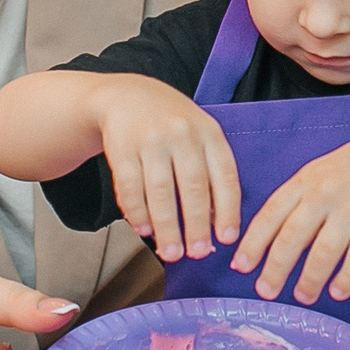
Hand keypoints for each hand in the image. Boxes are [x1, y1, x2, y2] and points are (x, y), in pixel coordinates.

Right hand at [93, 74, 241, 262]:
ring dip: (166, 227)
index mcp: (208, 132)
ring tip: (171, 252)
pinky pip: (129, 187)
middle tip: (198, 254)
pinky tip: (144, 230)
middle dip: (196, 225)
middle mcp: (181, 133)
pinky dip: (136, 213)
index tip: (227, 239)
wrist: (127, 95)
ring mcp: (149, 140)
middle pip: (192, 186)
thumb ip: (211, 173)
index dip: (227, 210)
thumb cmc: (171, 124)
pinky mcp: (121, 148)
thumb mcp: (200, 135)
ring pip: (160, 191)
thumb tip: (218, 224)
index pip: (224, 175)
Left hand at [230, 127, 349, 304]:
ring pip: (324, 251)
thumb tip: (266, 241)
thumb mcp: (320, 173)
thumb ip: (296, 201)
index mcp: (305, 181)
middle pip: (292, 237)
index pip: (271, 214)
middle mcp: (325, 193)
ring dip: (310, 279)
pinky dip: (346, 278)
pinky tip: (338, 291)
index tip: (241, 266)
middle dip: (275, 268)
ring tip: (303, 296)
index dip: (253, 243)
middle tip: (265, 292)